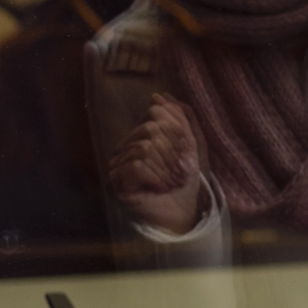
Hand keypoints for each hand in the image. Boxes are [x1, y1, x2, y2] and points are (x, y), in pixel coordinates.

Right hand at [108, 94, 206, 234]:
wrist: (185, 212)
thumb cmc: (186, 180)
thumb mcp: (189, 144)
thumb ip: (180, 118)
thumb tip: (158, 96)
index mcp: (139, 137)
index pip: (154, 114)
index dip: (176, 131)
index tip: (187, 153)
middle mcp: (124, 148)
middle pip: (149, 130)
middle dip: (173, 151)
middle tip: (182, 172)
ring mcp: (118, 166)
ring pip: (143, 147)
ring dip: (167, 168)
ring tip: (174, 183)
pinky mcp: (117, 184)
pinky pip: (135, 165)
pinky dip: (155, 177)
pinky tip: (161, 188)